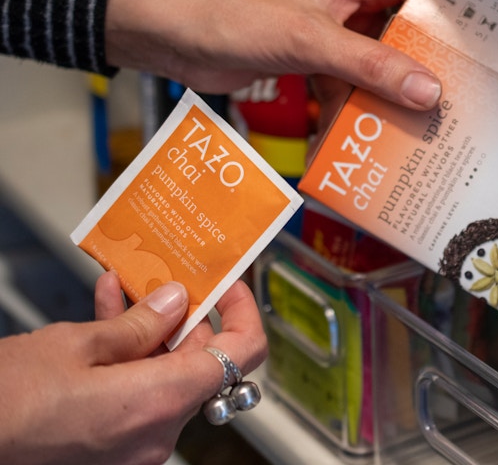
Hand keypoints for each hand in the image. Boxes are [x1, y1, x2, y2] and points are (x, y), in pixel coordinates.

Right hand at [0, 271, 265, 464]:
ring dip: (149, 333)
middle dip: (184, 318)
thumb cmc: (6, 405)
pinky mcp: (113, 450)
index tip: (229, 287)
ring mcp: (135, 447)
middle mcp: (157, 434)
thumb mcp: (76, 345)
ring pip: (164, 376)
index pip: (240, 355)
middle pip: (199, 365)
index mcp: (160, 404)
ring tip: (125, 288)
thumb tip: (175, 303)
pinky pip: (138, 396)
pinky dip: (128, 362)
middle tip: (166, 280)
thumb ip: (139, 323)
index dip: (243, 313)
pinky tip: (106, 319)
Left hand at [105, 0, 441, 111]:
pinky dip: (352, 111)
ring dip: (389, 98)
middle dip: (426, 70)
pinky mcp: (310, 60)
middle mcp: (351, 3)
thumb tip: (426, 90)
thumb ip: (370, 66)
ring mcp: (331, 34)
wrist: (171, 31)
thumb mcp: (311, 40)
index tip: (485, 54)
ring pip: (376, 68)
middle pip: (404, 38)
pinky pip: (346, 87)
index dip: (455, 21)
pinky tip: (363, 138)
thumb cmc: (234, 12)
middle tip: (459, 104)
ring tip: (420, 131)